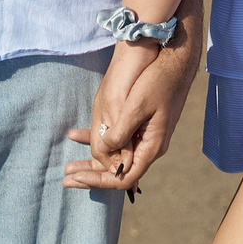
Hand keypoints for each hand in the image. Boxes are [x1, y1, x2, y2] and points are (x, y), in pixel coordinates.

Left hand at [65, 36, 196, 191]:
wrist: (176, 62)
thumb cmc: (159, 82)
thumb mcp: (137, 106)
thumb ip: (121, 132)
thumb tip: (104, 151)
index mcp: (151, 146)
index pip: (124, 178)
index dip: (99, 180)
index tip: (77, 178)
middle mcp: (150, 146)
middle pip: (118, 171)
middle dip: (91, 175)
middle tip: (66, 179)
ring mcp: (146, 136)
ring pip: (116, 156)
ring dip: (92, 160)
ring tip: (69, 165)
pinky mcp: (141, 125)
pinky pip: (118, 140)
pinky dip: (99, 139)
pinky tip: (78, 135)